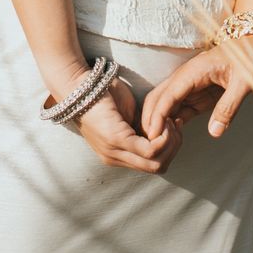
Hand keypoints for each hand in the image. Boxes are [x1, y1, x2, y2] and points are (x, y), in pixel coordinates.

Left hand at [52, 64, 182, 173]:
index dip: (167, 148)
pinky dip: (163, 138)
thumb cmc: (101, 93)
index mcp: (115, 154)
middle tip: (175, 126)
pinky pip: (149, 150)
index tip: (172, 126)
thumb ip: (140, 127)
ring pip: (155, 164)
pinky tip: (164, 120)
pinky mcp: (116, 139)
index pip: (151, 165)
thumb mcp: (126, 114)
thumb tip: (158, 132)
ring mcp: (114, 151)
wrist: (76, 84)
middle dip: (173, 149)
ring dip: (170, 143)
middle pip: (156, 168)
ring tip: (169, 122)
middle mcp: (114, 158)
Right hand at [141, 36, 252, 140]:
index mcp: (193, 72)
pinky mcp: (194, 95)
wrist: (252, 47)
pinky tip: (170, 138)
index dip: (158, 116)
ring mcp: (188, 87)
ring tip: (156, 145)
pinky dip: (169, 123)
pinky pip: (176, 110)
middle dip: (150, 120)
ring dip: (157, 122)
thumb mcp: (243, 83)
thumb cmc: (248, 60)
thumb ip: (229, 107)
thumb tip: (215, 132)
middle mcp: (184, 79)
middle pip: (157, 99)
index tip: (152, 136)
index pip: (167, 96)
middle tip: (149, 144)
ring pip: (163, 105)